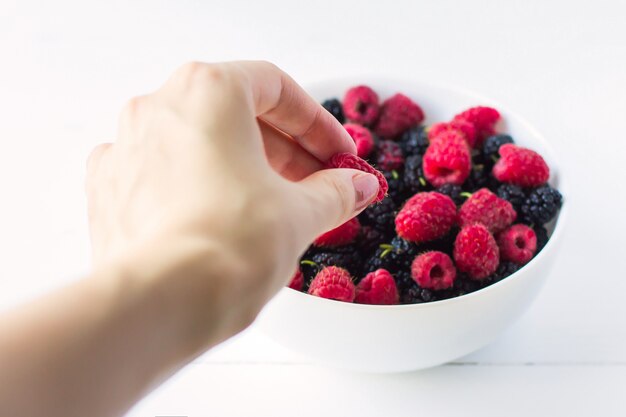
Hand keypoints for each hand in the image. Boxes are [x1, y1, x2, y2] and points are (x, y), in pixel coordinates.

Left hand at [86, 61, 379, 341]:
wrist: (160, 303)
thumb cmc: (231, 244)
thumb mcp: (301, 213)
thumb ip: (335, 191)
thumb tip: (357, 185)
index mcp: (207, 91)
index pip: (276, 88)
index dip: (317, 124)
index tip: (340, 156)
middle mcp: (158, 107)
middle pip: (236, 114)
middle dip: (286, 150)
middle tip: (318, 184)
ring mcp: (125, 147)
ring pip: (199, 143)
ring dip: (244, 167)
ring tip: (276, 205)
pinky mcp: (108, 189)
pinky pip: (165, 174)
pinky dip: (200, 188)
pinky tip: (222, 219)